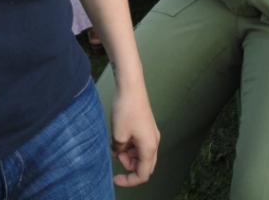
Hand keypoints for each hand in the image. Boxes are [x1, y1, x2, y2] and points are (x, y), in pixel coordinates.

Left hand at [110, 71, 159, 187]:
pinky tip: (120, 137)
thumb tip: (117, 152)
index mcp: (149, 148)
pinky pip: (139, 144)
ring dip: (128, 154)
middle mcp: (154, 142)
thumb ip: (118, 150)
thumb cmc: (126, 110)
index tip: (115, 179)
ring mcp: (151, 134)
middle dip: (129, 166)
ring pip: (141, 154)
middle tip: (116, 155)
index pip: (143, 174)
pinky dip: (129, 145)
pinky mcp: (146, 127)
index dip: (129, 181)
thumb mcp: (118, 135)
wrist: (131, 87)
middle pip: (144, 165)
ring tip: (116, 143)